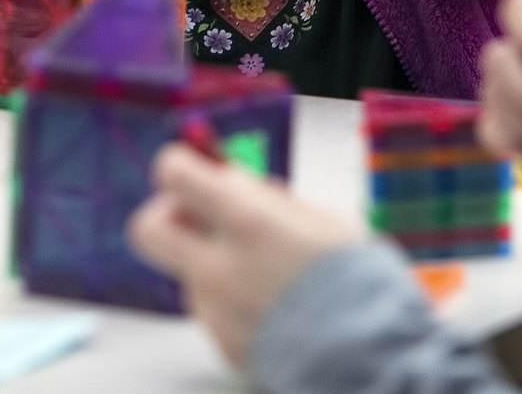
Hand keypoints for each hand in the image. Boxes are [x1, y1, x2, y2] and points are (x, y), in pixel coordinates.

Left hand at [127, 144, 362, 371]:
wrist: (371, 355)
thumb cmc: (357, 280)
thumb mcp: (321, 218)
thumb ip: (268, 200)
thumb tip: (236, 184)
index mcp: (246, 223)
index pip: (175, 175)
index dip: (180, 166)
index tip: (194, 168)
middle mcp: (218, 268)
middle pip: (149, 228)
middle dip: (168, 215)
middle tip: (200, 215)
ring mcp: (216, 312)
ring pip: (187, 273)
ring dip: (212, 262)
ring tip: (264, 269)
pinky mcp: (224, 345)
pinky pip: (212, 311)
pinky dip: (230, 300)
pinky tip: (270, 302)